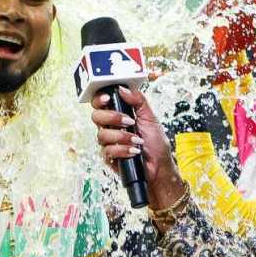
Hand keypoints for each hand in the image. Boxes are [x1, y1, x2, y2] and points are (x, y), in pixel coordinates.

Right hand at [90, 86, 185, 212]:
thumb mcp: (150, 118)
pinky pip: (107, 150)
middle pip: (96, 116)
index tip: (108, 98)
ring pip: (101, 134)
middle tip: (129, 122)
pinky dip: (122, 150)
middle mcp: (111, 127)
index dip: (100, 99)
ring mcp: (109, 142)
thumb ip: (138, 101)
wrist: (160, 167)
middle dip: (112, 118)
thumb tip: (122, 88)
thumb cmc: (156, 144)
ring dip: (121, 137)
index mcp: (118, 115)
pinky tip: (134, 152)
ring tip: (137, 141)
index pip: (101, 103)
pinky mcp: (109, 157)